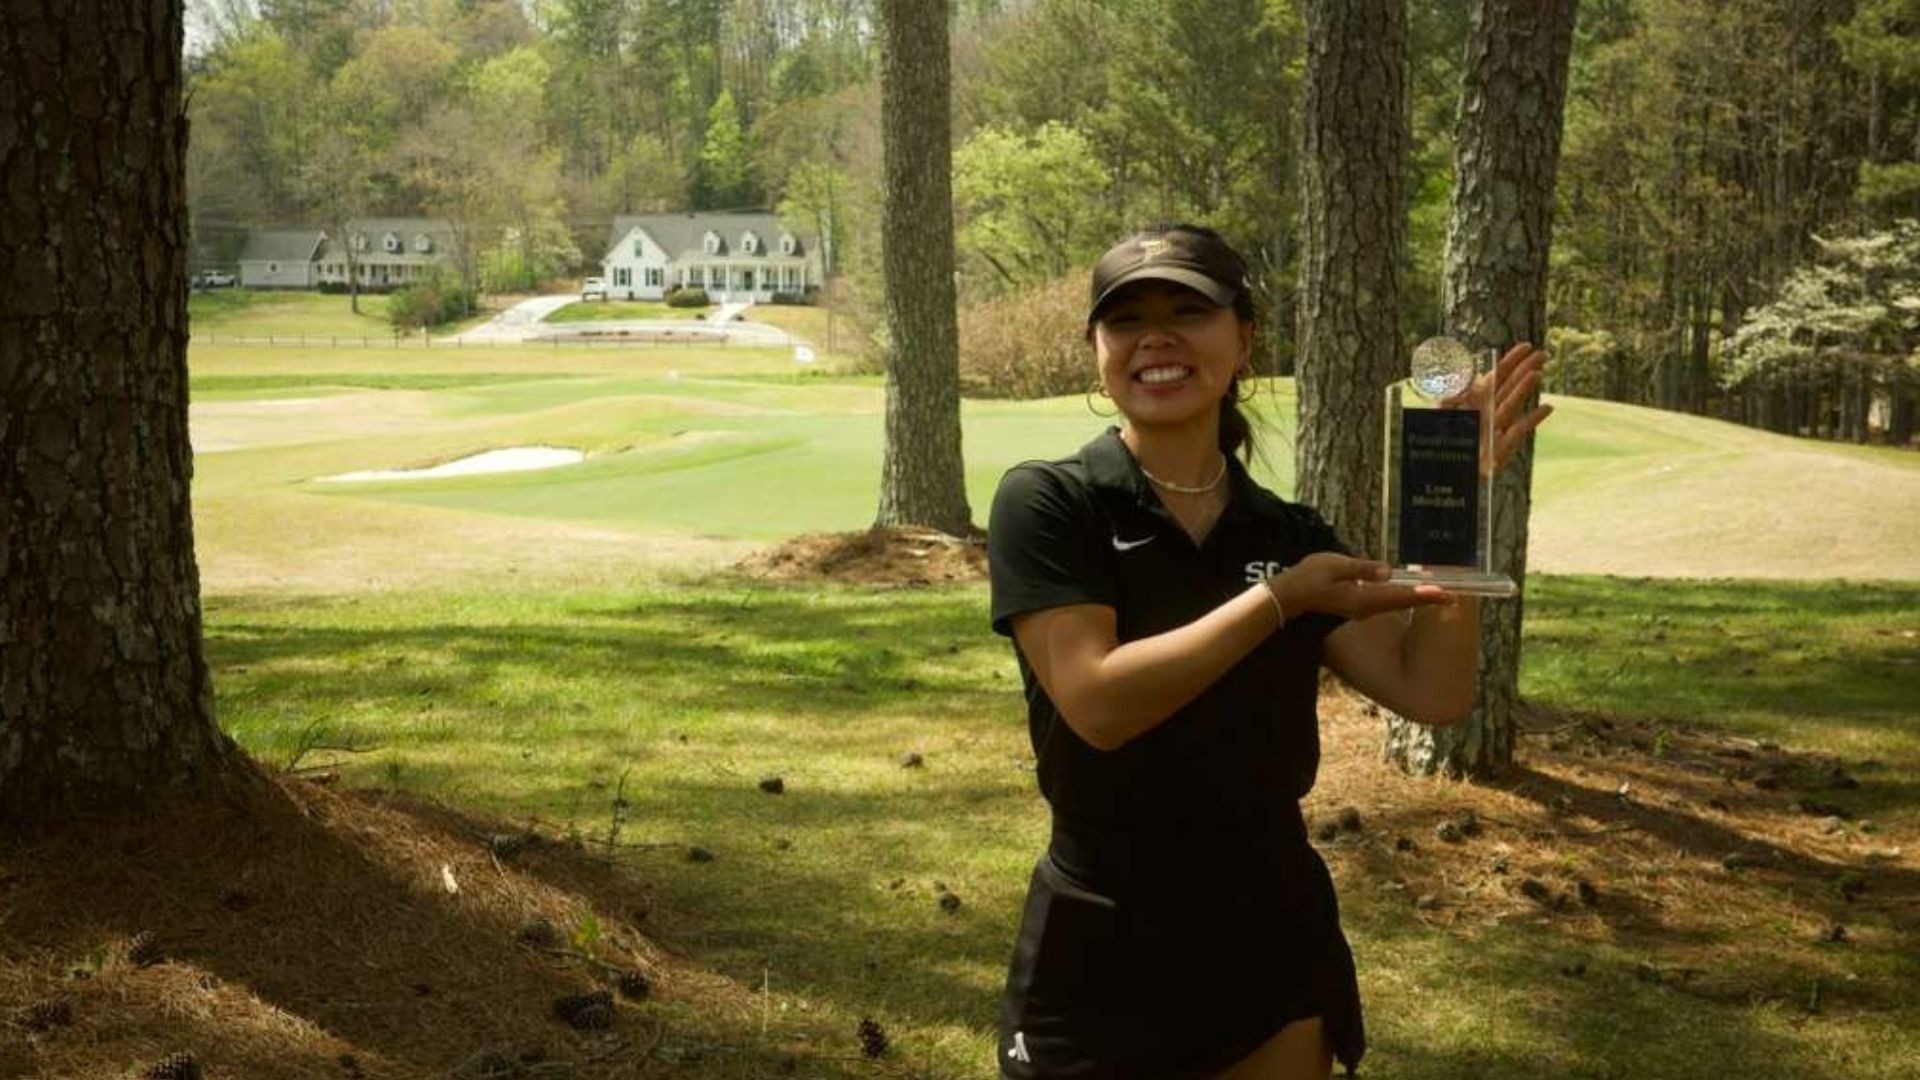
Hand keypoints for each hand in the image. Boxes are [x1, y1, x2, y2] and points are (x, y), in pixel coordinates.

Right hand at [1271, 553, 1454, 620]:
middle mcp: (1367, 608)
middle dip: (1427, 599)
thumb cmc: (1309, 577)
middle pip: (1403, 602)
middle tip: (1452, 594)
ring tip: (1436, 592)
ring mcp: (1362, 610)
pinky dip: (1401, 597)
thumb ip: (1362, 568)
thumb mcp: (1335, 566)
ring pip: (1396, 603)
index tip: (1448, 595)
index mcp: (1364, 598)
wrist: (1290, 595)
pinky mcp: (1358, 607)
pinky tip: (1408, 591)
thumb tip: (1388, 571)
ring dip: (1416, 598)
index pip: (1401, 596)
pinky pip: (1386, 602)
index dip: (1426, 596)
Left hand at [1446, 341, 1554, 474]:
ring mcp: (1495, 429)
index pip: (1494, 376)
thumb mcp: (1440, 413)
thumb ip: (1452, 392)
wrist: (1440, 474)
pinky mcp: (1500, 449)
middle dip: (1524, 369)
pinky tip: (1547, 407)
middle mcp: (1486, 413)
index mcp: (1472, 402)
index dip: (1510, 361)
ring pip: (1512, 405)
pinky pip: (1518, 432)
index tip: (1526, 346)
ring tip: (1537, 373)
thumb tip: (1469, 375)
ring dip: (1525, 389)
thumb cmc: (1438, 443)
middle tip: (1542, 354)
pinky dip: (1533, 419)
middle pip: (1508, 386)